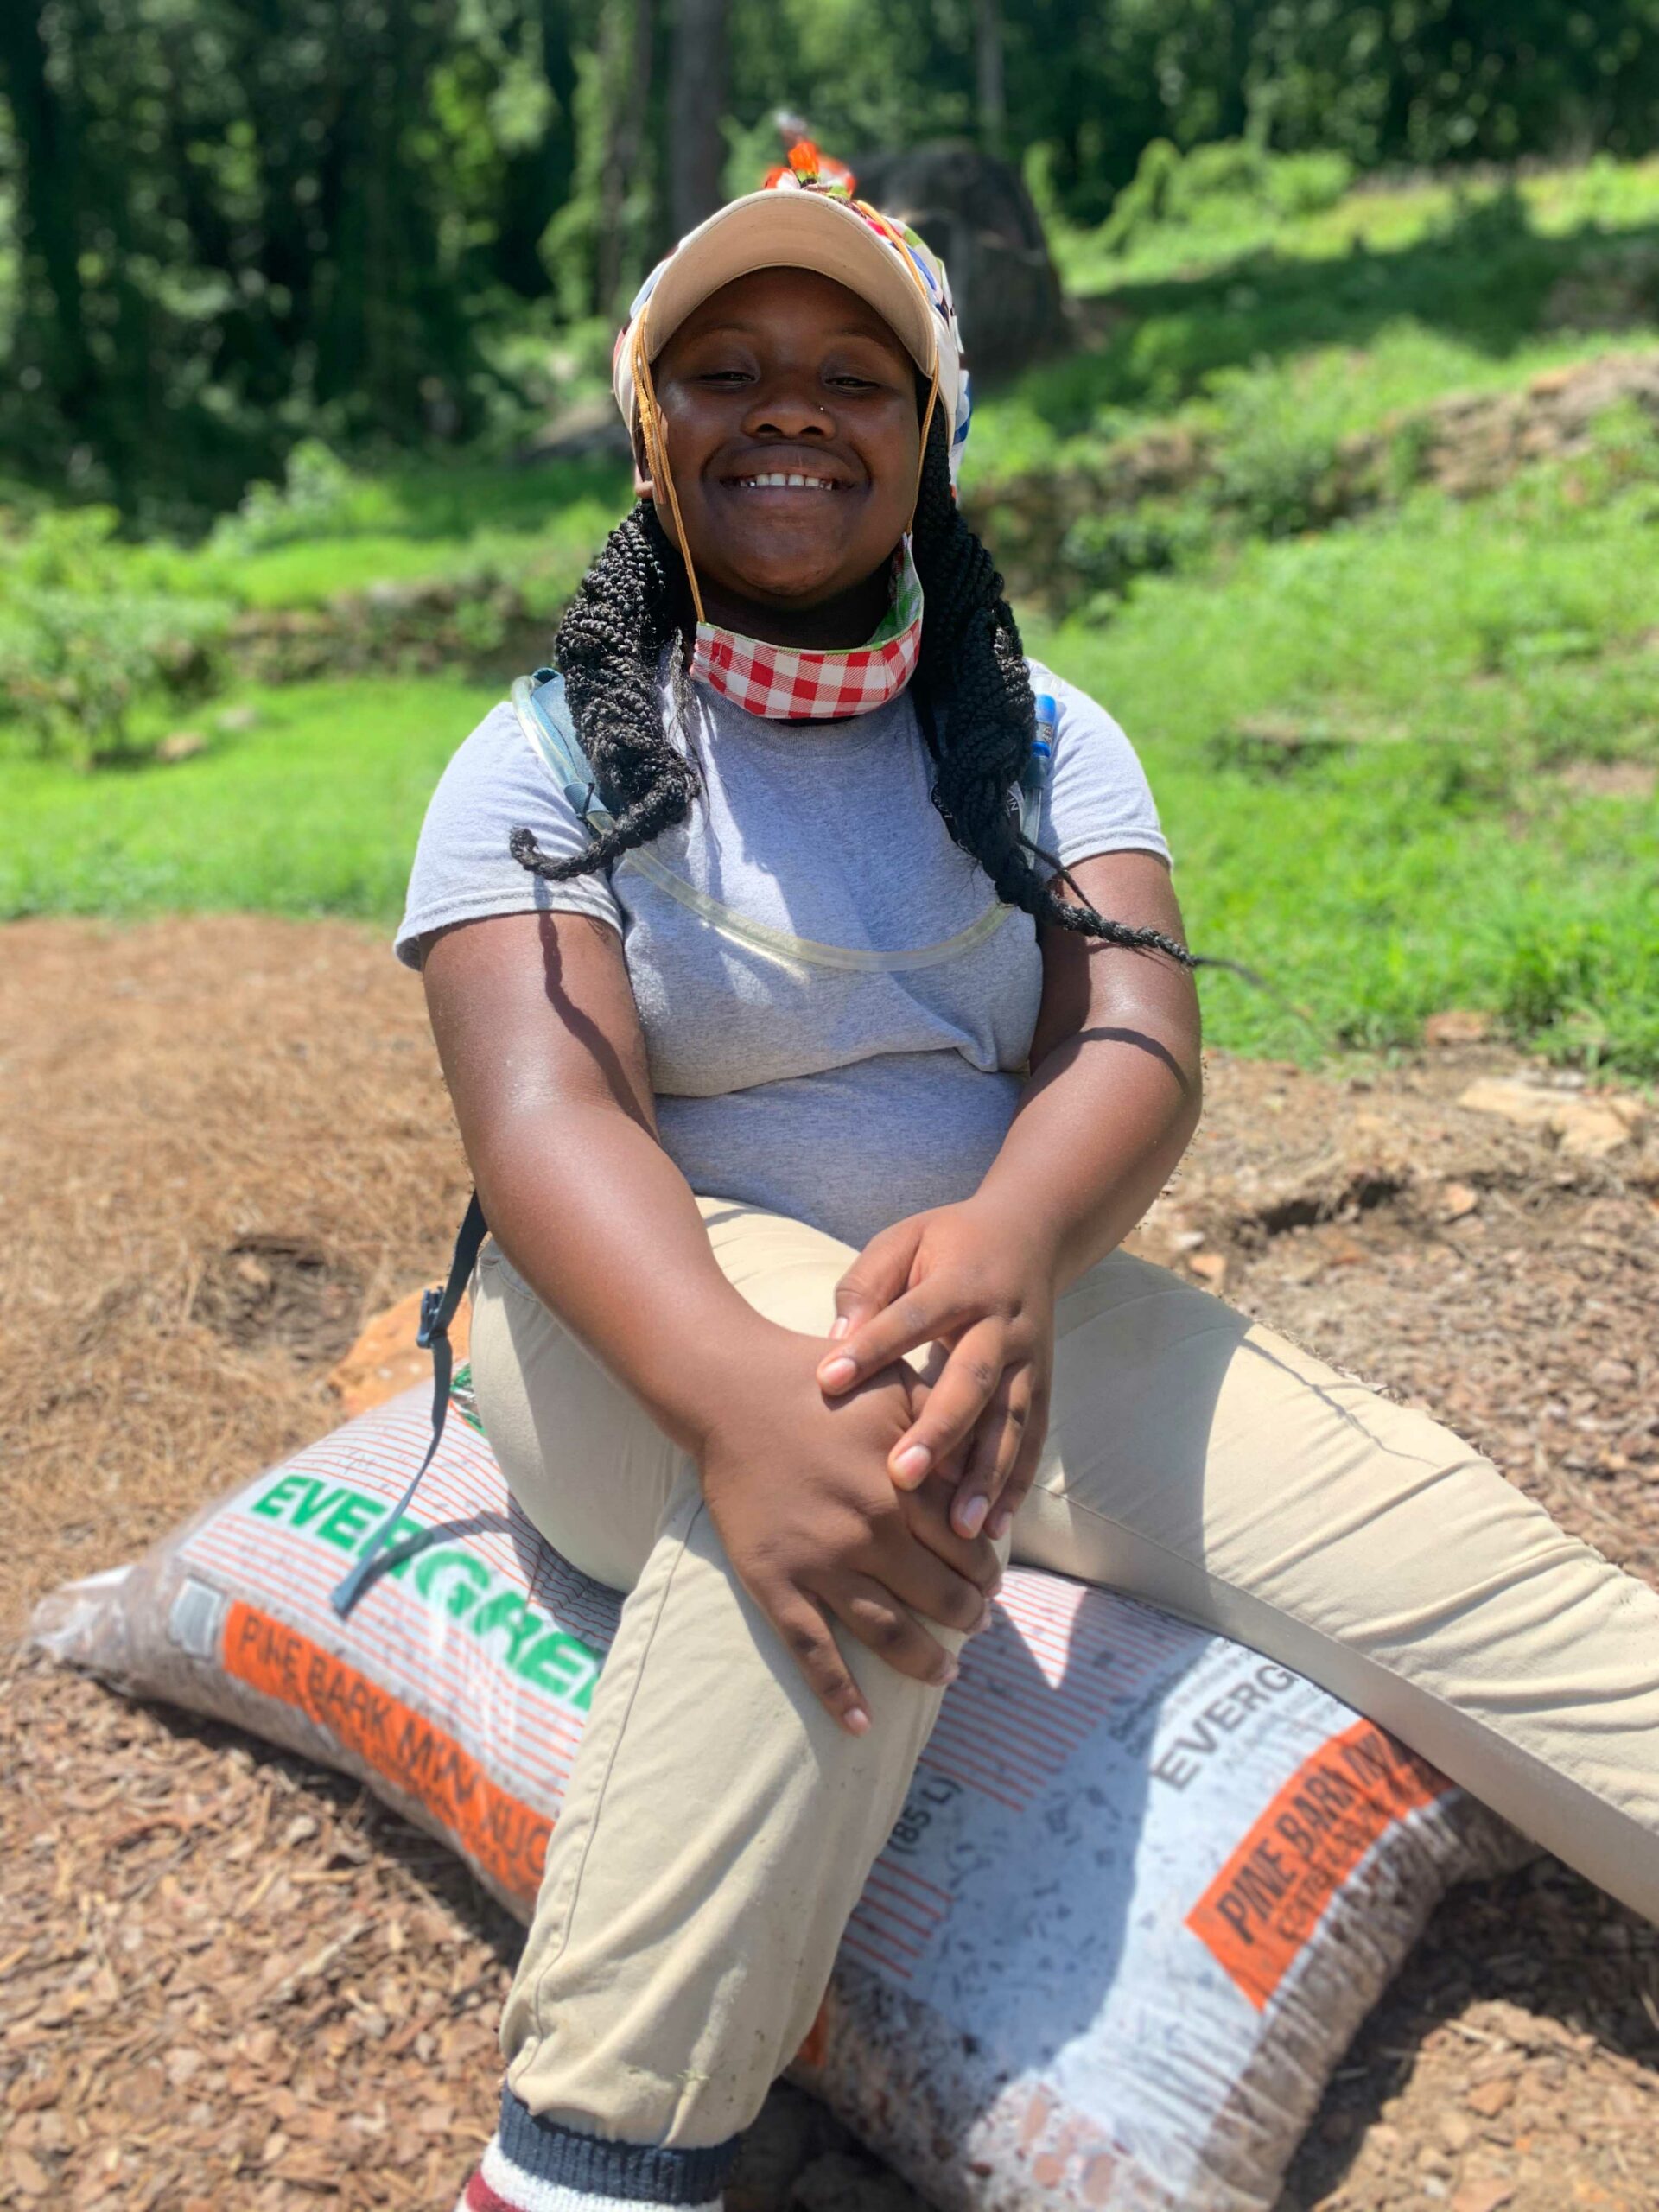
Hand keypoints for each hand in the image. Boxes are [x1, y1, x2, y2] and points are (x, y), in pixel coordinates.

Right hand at [697, 1329, 1001, 1733]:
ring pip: (889, 1632)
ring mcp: (822, 1562)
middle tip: (978, 1625)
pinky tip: (862, 1724)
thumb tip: (984, 1468)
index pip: (969, 1546)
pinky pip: (813, 1652)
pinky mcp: (776, 1581)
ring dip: (925, 1662)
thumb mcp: (899, 1383)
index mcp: (906, 1483)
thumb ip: (944, 1425)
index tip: (993, 1580)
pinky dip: (840, 1695)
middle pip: (939, 1595)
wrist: (731, 1388)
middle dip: (968, 1616)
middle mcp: (871, 1530)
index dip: (987, 1570)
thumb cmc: (821, 1377)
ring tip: (946, 1674)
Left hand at [814, 1196, 1056, 1542]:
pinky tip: (994, 1528)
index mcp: (962, 1281)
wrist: (1032, 1232)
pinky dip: (1015, 1484)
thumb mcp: (903, 1240)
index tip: (825, 1381)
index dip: (872, 1346)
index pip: (913, 1315)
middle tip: (900, 1476)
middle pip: (972, 1380)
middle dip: (938, 1430)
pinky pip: (1032, 1440)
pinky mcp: (1043, 1386)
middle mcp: (1002, 1324)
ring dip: (986, 1476)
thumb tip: (836, 1339)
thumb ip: (868, 1284)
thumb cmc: (948, 1242)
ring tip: (960, 1529)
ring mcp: (1029, 1360)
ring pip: (1010, 1422)